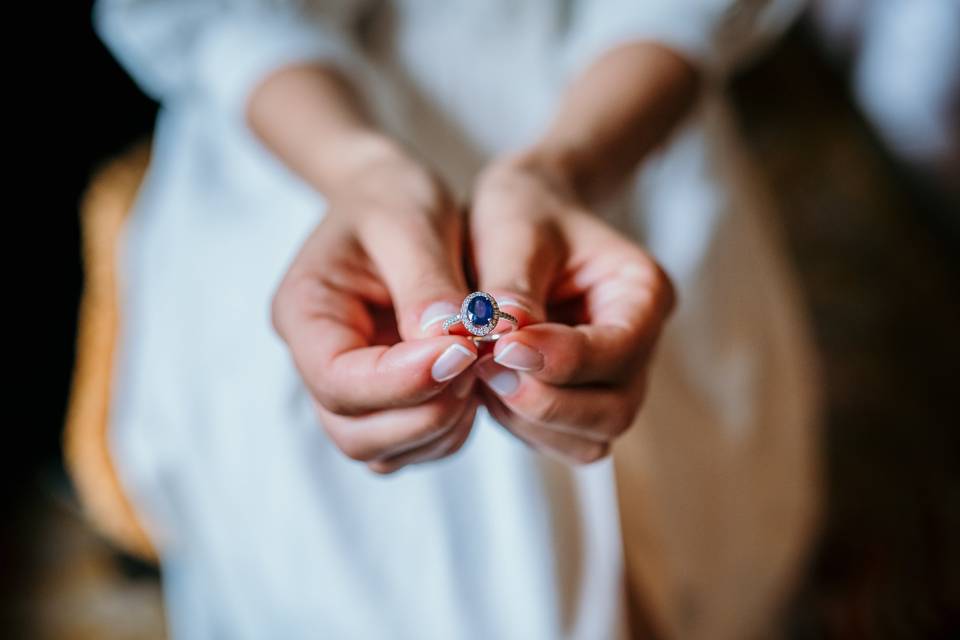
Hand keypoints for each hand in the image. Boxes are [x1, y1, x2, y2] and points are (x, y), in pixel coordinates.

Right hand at [272, 146, 478, 473]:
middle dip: (424, 411)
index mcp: (305, 312)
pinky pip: (411, 443)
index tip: (463, 351)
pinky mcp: (385, 398)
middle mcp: (317, 361)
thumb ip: (426, 285)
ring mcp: (351, 386)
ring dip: (439, 427)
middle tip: (478, 362)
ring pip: (382, 450)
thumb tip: (444, 346)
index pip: (337, 379)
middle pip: (354, 431)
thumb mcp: (411, 220)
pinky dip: (447, 430)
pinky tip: (474, 383)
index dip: (402, 381)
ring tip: (479, 368)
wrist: (390, 196)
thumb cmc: (392, 198)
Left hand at [468, 153, 674, 463]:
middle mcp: (638, 345)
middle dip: (545, 402)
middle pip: (614, 411)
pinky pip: (557, 438)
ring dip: (528, 419)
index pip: (618, 350)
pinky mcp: (577, 399)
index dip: (560, 359)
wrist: (523, 213)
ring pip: (587, 437)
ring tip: (479, 372)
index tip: (499, 348)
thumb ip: (511, 289)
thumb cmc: (523, 210)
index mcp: (642, 292)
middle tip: (482, 369)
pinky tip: (485, 383)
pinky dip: (519, 423)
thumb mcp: (514, 230)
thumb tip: (506, 343)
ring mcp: (611, 379)